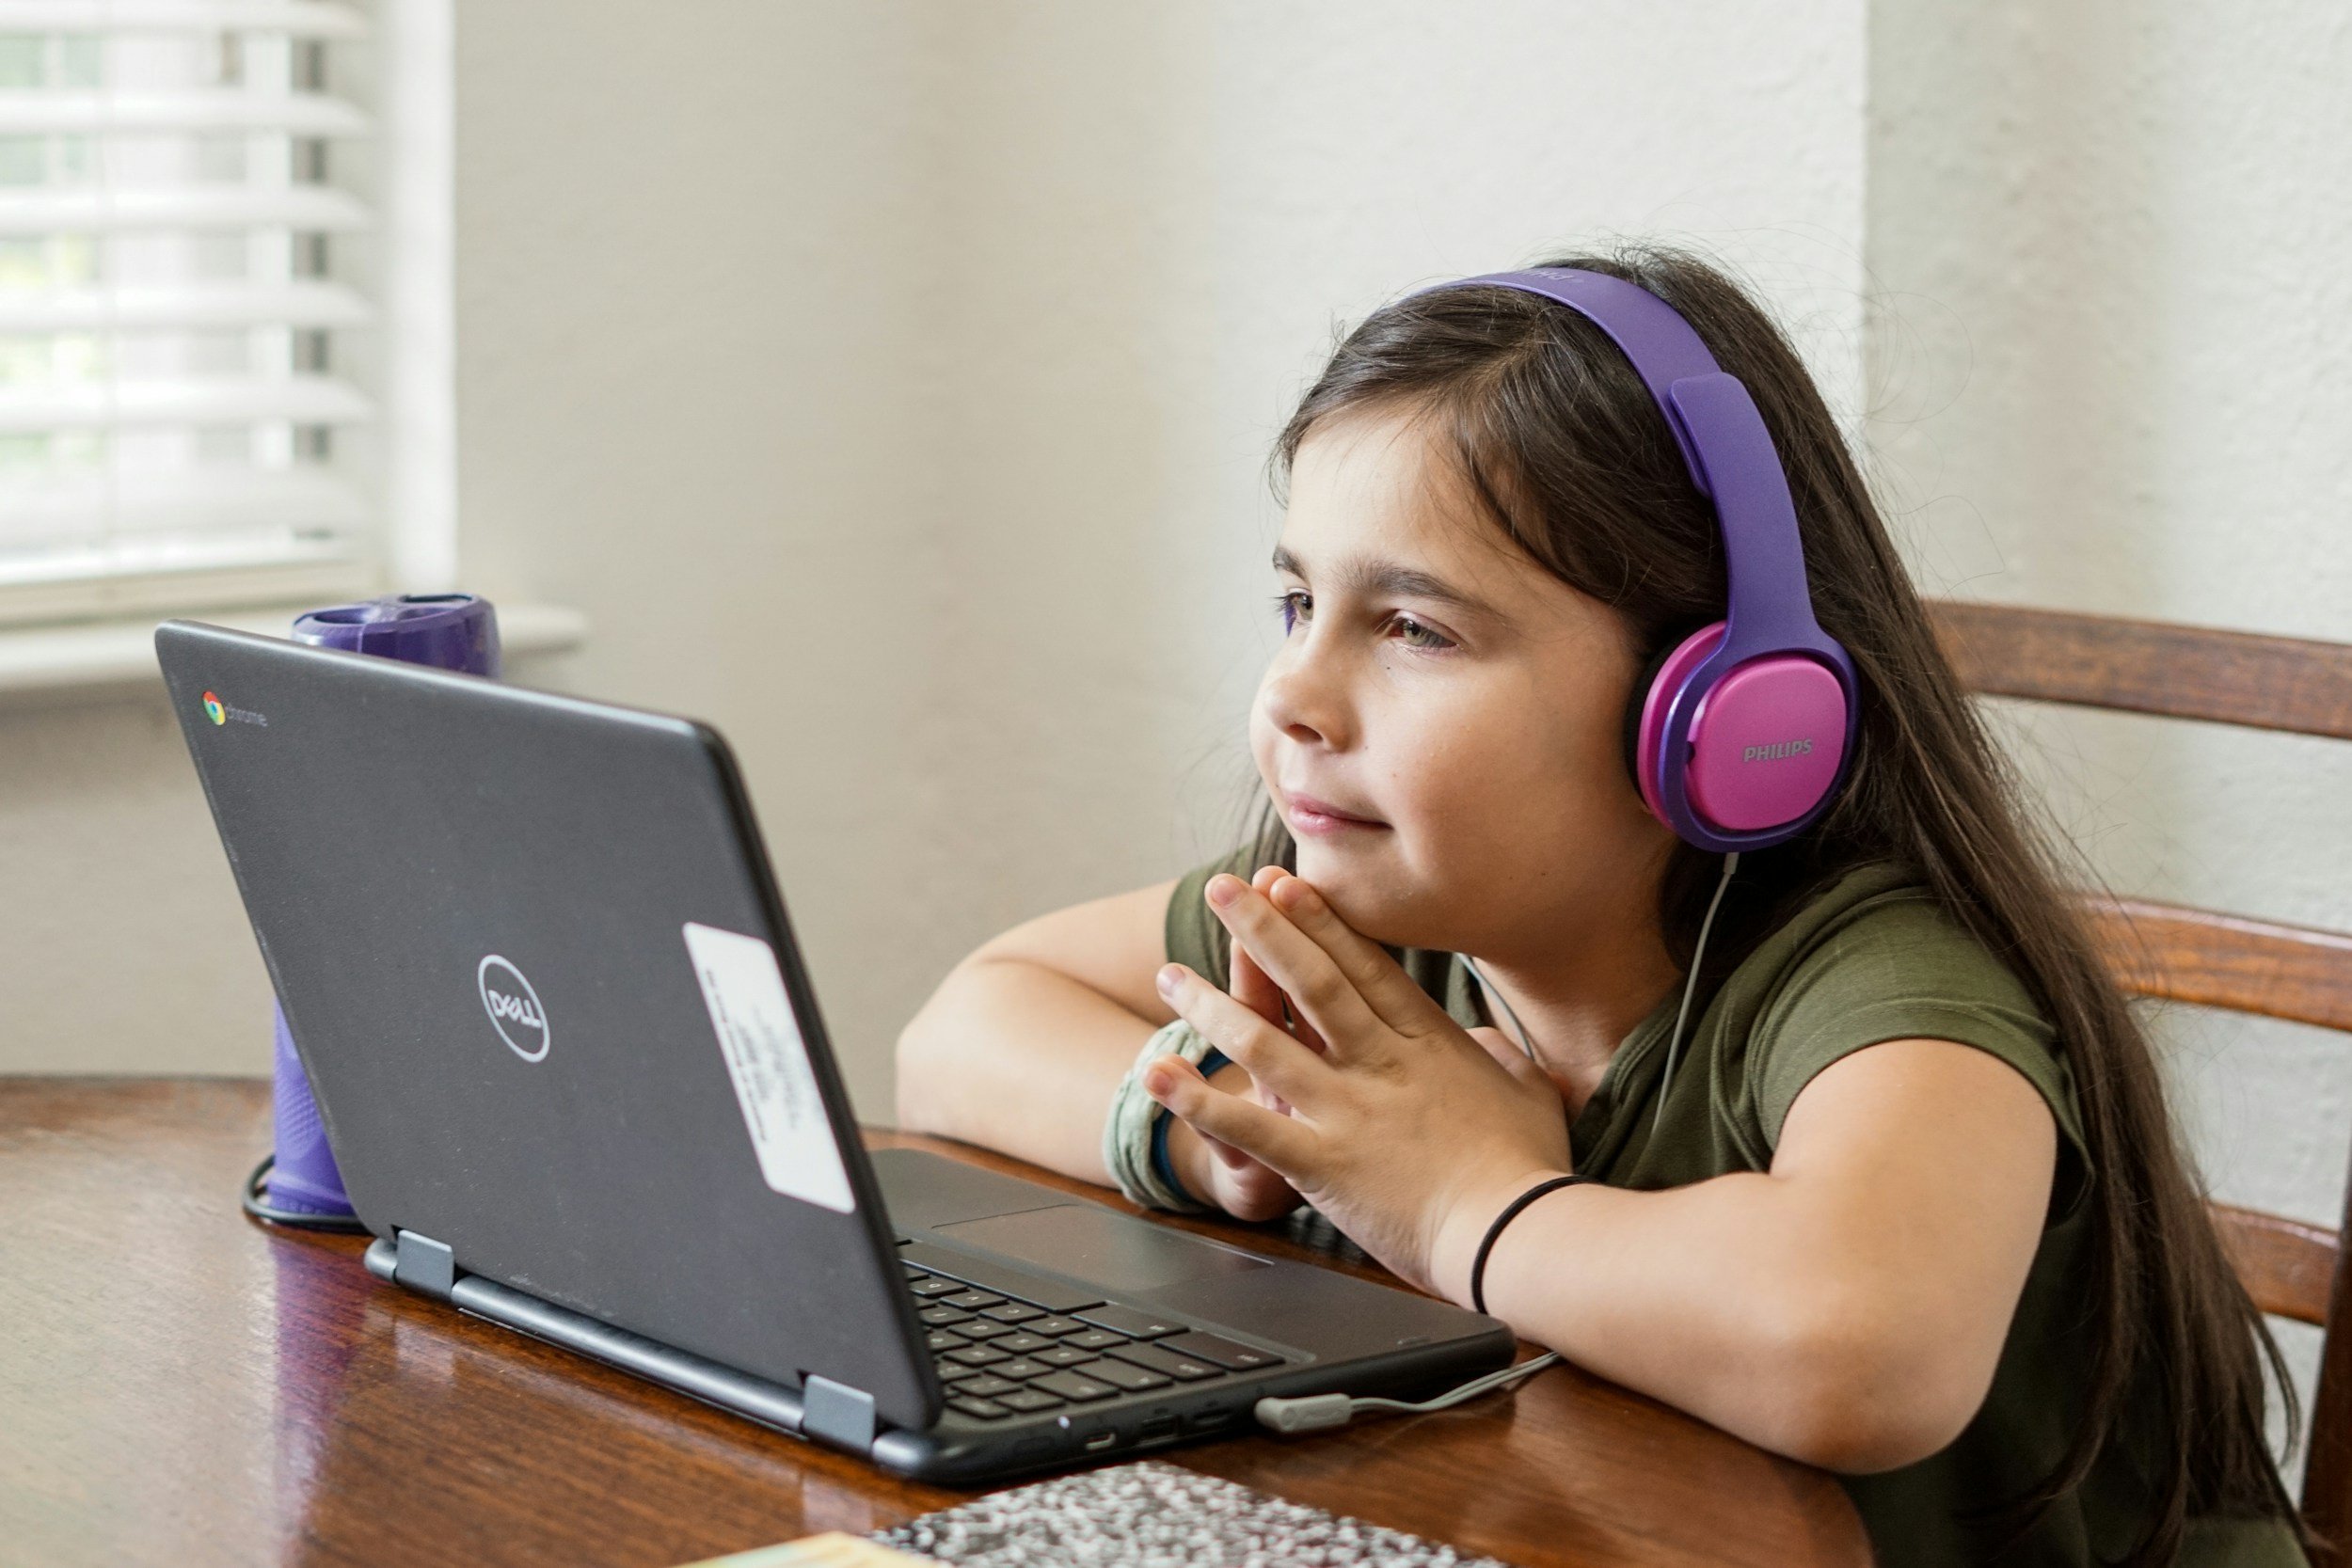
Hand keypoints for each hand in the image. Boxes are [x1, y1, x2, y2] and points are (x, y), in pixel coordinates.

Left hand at [1146, 871, 1572, 1300]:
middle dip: (1261, 929)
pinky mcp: (1322, 1162)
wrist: (1516, 1232)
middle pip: (1310, 981)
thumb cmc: (1530, 1169)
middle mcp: (1378, 1064)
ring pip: (1265, 1042)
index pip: (1363, 967)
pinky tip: (1157, 1074)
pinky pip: (1248, 1125)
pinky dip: (1198, 1101)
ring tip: (1171, 975)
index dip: (1320, 921)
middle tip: (1222, 889)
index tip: (1287, 882)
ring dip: (1211, 1005)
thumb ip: (1500, 1057)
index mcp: (1427, 1044)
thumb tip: (1483, 1040)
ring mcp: (1346, 1110)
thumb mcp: (1530, 1093)